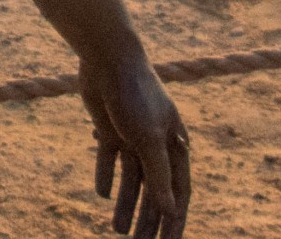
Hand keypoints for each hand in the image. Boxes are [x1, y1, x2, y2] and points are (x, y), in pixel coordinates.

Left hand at [79, 49, 189, 237]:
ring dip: (126, 205)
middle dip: (148, 219)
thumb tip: (171, 211)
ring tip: (117, 230)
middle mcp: (156, 142)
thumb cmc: (135, 94)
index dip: (174, 219)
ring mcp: (133, 136)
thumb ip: (159, 175)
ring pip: (132, 180)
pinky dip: (106, 177)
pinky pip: (110, 161)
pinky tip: (102, 193)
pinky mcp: (110, 129)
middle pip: (154, 191)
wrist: (107, 57)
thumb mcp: (148, 138)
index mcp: (175, 144)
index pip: (178, 191)